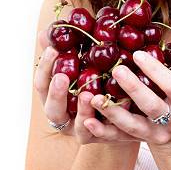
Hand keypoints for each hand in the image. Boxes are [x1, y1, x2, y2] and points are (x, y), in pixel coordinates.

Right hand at [33, 29, 139, 144]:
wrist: (128, 108)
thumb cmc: (99, 80)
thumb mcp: (85, 62)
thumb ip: (68, 49)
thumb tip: (49, 30)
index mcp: (56, 98)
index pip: (42, 84)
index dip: (45, 68)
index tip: (54, 49)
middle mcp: (66, 118)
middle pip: (53, 110)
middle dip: (56, 94)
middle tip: (63, 77)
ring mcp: (84, 131)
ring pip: (80, 128)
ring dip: (83, 111)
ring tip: (89, 95)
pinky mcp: (106, 139)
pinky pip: (107, 134)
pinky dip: (112, 122)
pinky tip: (123, 103)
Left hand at [85, 49, 170, 145]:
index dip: (156, 71)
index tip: (138, 54)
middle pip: (152, 107)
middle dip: (134, 89)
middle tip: (117, 70)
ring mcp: (154, 134)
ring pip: (132, 125)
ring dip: (113, 112)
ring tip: (95, 97)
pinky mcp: (137, 142)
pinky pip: (118, 138)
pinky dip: (102, 131)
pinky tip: (88, 121)